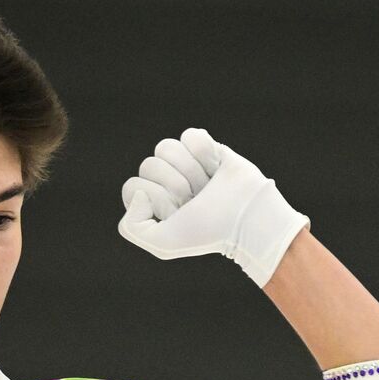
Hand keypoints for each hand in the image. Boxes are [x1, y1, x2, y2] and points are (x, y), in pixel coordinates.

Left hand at [117, 127, 308, 286]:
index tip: (177, 211)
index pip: (133, 187)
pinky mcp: (204, 147)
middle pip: (149, 164)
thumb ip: (130, 228)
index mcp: (151, 202)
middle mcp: (164, 181)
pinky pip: (190, 135)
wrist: (247, 217)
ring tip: (206, 185)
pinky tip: (215, 168)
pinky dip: (205, 152)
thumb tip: (139, 194)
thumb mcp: (163, 244)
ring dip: (190, 169)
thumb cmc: (207, 232)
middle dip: (176, 184)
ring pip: (166, 147)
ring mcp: (183, 162)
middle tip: (196, 199)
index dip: (156, 198)